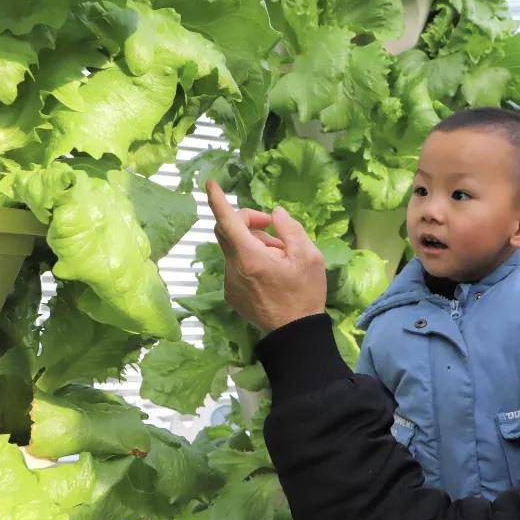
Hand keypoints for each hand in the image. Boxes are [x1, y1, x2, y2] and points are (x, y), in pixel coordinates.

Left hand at [206, 180, 326, 331]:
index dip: (217, 199)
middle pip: (228, 231)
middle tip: (274, 229)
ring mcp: (229, 283)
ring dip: (254, 245)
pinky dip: (251, 261)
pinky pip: (236, 266)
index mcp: (250, 258)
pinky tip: (271, 274)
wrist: (295, 334)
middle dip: (248, 222)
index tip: (210, 184)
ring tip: (280, 258)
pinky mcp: (231, 294)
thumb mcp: (309, 257)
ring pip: (234, 250)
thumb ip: (291, 230)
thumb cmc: (305, 294)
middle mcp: (233, 269)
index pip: (227, 221)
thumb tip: (276, 214)